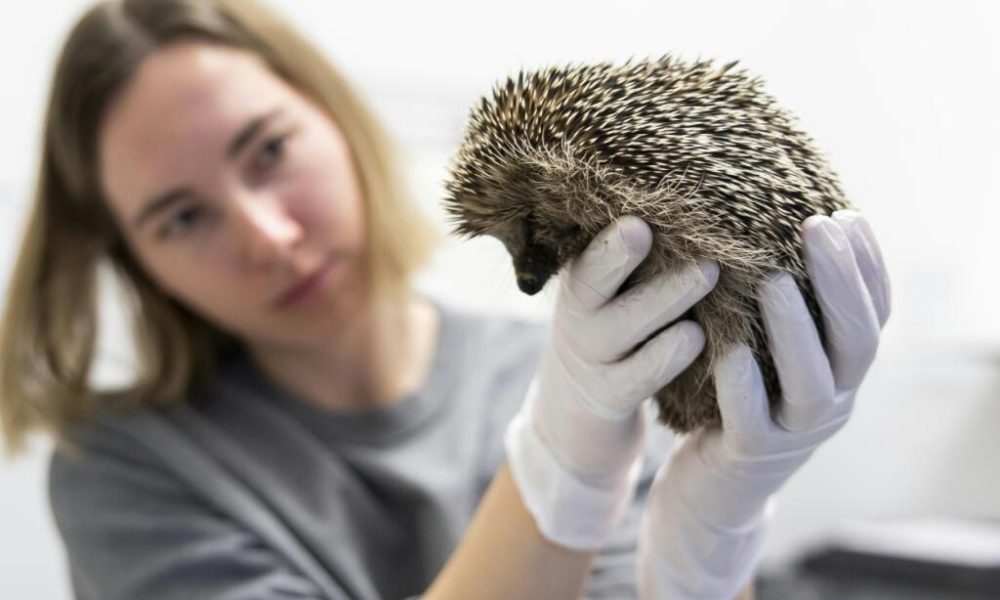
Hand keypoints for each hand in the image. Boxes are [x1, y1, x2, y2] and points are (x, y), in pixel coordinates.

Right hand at [504, 215, 718, 549]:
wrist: (579, 410)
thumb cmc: (613, 330)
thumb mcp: (607, 295)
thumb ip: (628, 259)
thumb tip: (691, 202)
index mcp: (578, 283)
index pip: (585, 253)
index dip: (609, 238)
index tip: (638, 219)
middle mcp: (576, 318)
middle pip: (593, 282)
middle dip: (624, 256)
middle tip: (664, 226)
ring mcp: (592, 360)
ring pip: (624, 326)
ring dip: (665, 298)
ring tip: (708, 272)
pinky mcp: (610, 397)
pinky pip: (638, 376)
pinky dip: (667, 356)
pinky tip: (697, 337)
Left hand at [637, 210, 891, 598]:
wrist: (712, 492)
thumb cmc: (739, 405)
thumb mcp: (773, 359)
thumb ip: (786, 313)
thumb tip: (778, 234)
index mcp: (841, 373)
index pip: (874, 315)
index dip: (868, 268)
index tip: (847, 216)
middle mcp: (830, 403)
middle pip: (857, 341)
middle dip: (840, 282)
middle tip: (816, 227)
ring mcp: (794, 434)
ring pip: (813, 385)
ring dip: (796, 330)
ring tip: (774, 281)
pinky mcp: (749, 456)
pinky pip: (753, 422)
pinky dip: (744, 386)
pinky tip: (730, 352)